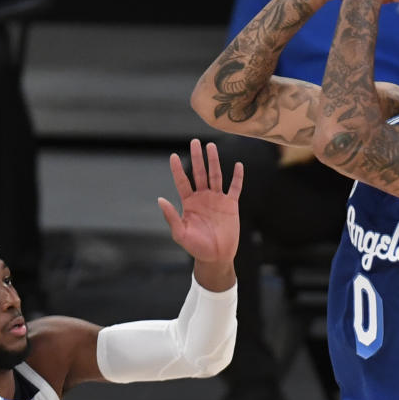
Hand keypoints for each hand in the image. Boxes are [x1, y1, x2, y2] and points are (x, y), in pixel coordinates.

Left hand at [157, 139, 241, 264]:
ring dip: (214, 161)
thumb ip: (171, 216)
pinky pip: (235, 188)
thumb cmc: (196, 247)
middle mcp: (203, 197)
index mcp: (189, 203)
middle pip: (199, 173)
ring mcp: (217, 199)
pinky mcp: (231, 205)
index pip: (182, 182)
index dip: (177, 169)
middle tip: (195, 142)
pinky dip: (237, 177)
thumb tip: (160, 199)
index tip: (172, 156)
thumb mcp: (180, 233)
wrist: (215, 257)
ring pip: (216, 176)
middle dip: (197, 158)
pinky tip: (238, 165)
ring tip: (211, 146)